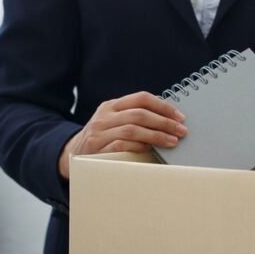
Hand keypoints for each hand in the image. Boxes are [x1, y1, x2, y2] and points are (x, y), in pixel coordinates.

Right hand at [59, 91, 186, 178]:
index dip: (163, 106)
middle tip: (181, 131)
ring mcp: (99, 132)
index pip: (141, 98)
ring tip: (172, 142)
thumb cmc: (102, 139)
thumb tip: (169, 121)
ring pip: (132, 129)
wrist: (73, 155)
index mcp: (111, 105)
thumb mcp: (114, 123)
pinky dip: (139, 146)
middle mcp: (105, 116)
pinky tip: (151, 150)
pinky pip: (122, 145)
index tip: (179, 117)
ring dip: (156, 136)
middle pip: (139, 114)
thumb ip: (134, 118)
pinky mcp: (96, 148)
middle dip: (164, 122)